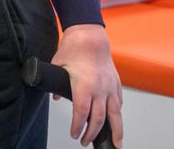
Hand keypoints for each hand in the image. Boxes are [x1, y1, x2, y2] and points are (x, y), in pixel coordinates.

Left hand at [52, 24, 122, 147]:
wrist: (90, 36)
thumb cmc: (74, 48)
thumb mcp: (58, 65)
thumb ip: (55, 83)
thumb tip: (56, 97)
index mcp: (84, 86)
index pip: (82, 113)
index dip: (78, 127)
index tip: (74, 134)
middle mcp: (99, 89)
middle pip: (99, 118)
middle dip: (92, 133)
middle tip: (85, 141)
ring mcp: (110, 87)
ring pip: (115, 115)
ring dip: (115, 131)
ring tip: (115, 143)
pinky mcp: (116, 83)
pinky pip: (118, 102)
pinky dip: (117, 113)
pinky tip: (116, 121)